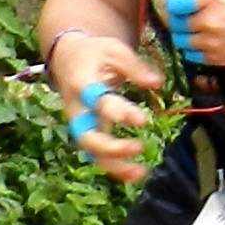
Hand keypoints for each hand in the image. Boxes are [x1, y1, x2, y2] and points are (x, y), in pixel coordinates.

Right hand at [50, 32, 163, 185]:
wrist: (67, 59)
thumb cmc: (95, 54)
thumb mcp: (115, 50)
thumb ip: (135, 67)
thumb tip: (157, 83)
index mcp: (82, 84)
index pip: (97, 101)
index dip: (118, 112)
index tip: (142, 121)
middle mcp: (77, 109)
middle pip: (86, 136)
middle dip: (111, 147)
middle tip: (138, 148)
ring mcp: (80, 124)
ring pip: (90, 152)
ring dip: (113, 166)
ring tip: (140, 173)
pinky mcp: (87, 132)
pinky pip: (97, 155)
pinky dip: (114, 167)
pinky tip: (136, 174)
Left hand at [155, 0, 224, 73]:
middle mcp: (208, 19)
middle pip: (174, 21)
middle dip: (175, 16)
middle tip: (182, 13)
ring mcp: (212, 42)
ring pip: (181, 41)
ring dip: (184, 34)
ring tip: (194, 28)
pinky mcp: (219, 59)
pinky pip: (194, 56)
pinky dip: (195, 49)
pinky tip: (205, 41)